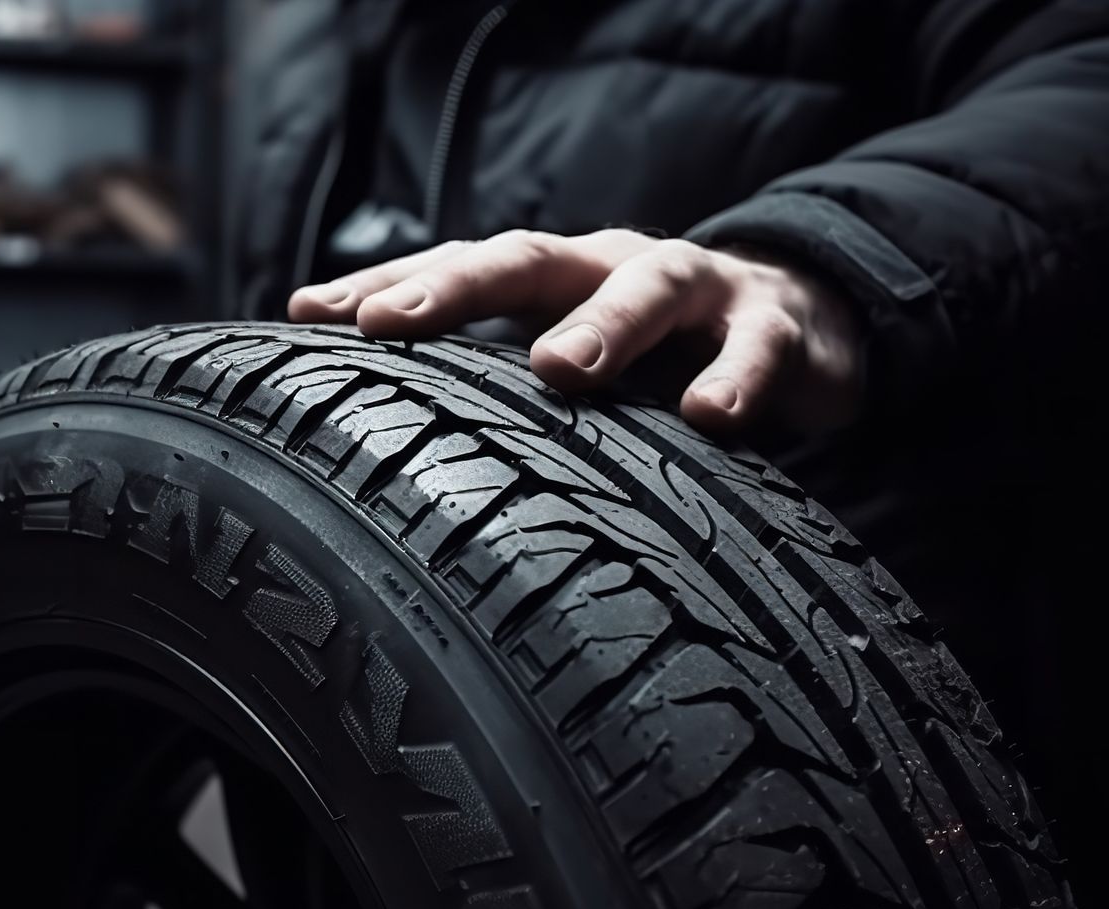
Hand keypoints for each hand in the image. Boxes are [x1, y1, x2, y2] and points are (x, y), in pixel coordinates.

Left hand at [287, 229, 864, 434]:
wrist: (801, 328)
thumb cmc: (658, 358)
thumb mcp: (572, 361)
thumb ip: (493, 391)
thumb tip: (370, 449)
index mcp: (552, 278)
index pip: (455, 269)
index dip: (383, 287)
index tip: (306, 315)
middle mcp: (611, 266)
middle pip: (525, 258)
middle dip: (453, 288)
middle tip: (391, 323)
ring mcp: (698, 287)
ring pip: (649, 287)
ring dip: (602, 325)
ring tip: (559, 370)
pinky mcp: (776, 327)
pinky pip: (757, 348)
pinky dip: (735, 378)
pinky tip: (710, 417)